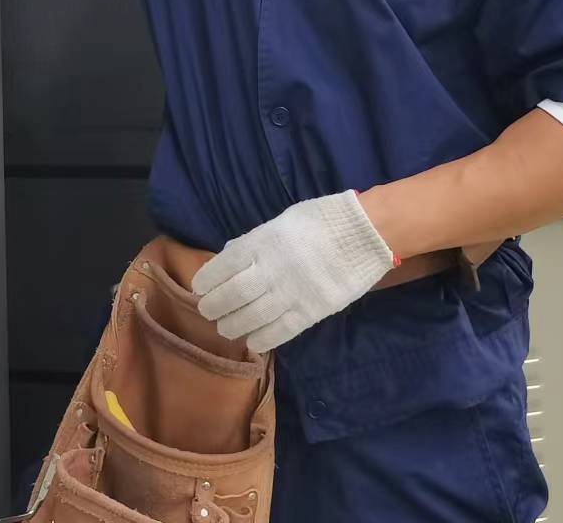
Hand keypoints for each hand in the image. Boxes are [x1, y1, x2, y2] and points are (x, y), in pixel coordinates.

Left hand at [193, 192, 394, 352]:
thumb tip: (231, 256)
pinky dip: (263, 339)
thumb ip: (256, 241)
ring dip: (234, 325)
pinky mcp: (311, 311)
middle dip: (215, 306)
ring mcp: (291, 292)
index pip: (224, 266)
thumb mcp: (280, 222)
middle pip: (234, 295)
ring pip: (252, 317)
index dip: (208, 280)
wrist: (363, 234)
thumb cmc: (319, 221)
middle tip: (207, 312)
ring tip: (225, 328)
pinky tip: (253, 342)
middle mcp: (271, 269)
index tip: (199, 288)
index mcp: (262, 242)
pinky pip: (281, 331)